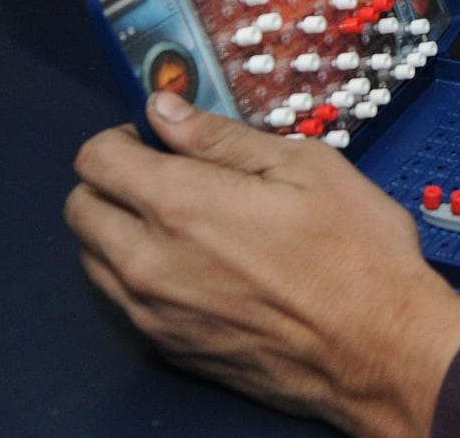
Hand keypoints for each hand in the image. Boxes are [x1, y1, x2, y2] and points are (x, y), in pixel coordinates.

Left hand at [65, 93, 459, 436]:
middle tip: (165, 176)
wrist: (379, 349)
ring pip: (94, 259)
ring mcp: (153, 313)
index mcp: (179, 205)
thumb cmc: (355, 250)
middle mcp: (149, 262)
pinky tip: (195, 269)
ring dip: (119, 231)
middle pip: (80, 210)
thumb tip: (164, 110)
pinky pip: (124, 302)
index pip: (96, 159)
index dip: (121, 136)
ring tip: (180, 224)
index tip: (156, 138)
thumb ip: (222, 138)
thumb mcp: (304, 167)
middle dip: (111, 182)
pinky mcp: (169, 349)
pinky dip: (139, 276)